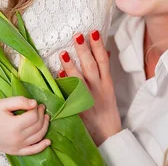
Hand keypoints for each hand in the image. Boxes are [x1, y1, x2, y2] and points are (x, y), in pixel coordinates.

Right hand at [0, 97, 50, 154]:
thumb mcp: (4, 103)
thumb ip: (20, 101)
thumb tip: (35, 103)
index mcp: (14, 125)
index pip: (34, 116)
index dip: (38, 109)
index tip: (37, 104)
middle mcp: (17, 138)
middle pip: (37, 126)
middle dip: (42, 115)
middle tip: (41, 109)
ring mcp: (17, 146)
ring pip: (38, 137)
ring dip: (45, 127)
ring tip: (45, 118)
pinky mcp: (16, 151)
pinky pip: (32, 151)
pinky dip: (42, 146)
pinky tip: (48, 141)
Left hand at [59, 31, 121, 145]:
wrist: (108, 135)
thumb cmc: (107, 109)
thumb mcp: (109, 88)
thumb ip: (104, 70)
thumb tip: (105, 50)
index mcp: (107, 82)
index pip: (103, 60)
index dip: (98, 46)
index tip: (93, 32)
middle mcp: (98, 88)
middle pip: (91, 66)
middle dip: (84, 50)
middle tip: (76, 36)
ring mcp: (88, 99)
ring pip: (80, 80)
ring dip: (71, 66)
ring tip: (63, 54)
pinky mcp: (79, 109)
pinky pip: (70, 96)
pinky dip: (65, 86)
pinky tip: (58, 77)